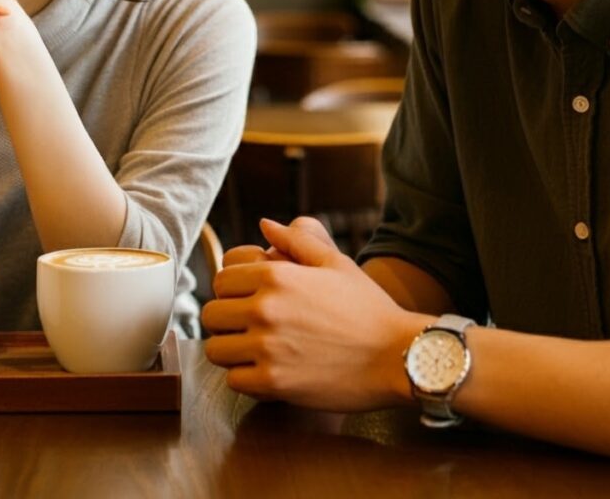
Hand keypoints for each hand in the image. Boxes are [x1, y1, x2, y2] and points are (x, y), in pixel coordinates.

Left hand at [203, 217, 428, 410]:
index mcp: (275, 276)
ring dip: (231, 351)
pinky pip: (234, 381)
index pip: (221, 280)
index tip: (248, 300)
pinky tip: (268, 371)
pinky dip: (246, 379)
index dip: (232, 290)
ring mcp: (267, 348)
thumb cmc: (368, 307)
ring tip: (254, 350)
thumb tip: (265, 224)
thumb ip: (296, 240)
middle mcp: (265, 309)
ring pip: (216, 349)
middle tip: (248, 327)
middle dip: (226, 320)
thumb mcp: (334, 263)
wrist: (396, 356)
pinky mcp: (273, 384)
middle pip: (212, 314)